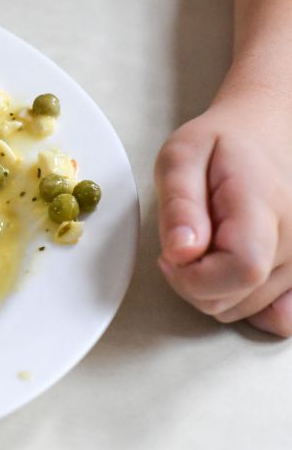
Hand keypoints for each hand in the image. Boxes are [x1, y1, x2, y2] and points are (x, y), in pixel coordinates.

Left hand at [155, 87, 291, 336]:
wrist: (268, 134)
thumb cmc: (221, 145)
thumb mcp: (182, 157)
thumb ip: (179, 206)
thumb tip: (181, 253)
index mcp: (264, 207)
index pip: (239, 271)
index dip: (192, 277)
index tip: (171, 255)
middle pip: (236, 299)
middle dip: (193, 283)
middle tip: (185, 244)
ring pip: (246, 310)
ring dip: (216, 289)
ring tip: (210, 247)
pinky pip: (281, 318)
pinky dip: (249, 304)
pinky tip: (234, 274)